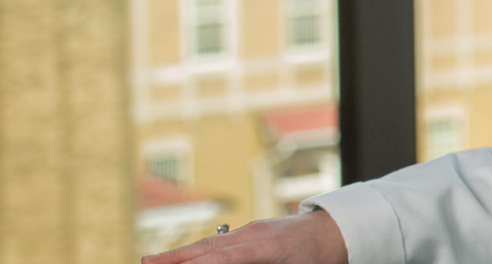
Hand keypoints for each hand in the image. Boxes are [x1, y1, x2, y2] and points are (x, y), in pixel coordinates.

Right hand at [142, 210, 348, 263]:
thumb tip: (219, 260)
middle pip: (207, 248)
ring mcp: (253, 230)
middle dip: (174, 258)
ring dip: (180, 254)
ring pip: (210, 243)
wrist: (340, 231)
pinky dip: (199, 250)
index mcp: (265, 246)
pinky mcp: (254, 232)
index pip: (221, 258)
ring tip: (151, 262)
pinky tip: (182, 257)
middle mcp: (254, 234)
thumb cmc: (322, 257)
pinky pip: (220, 242)